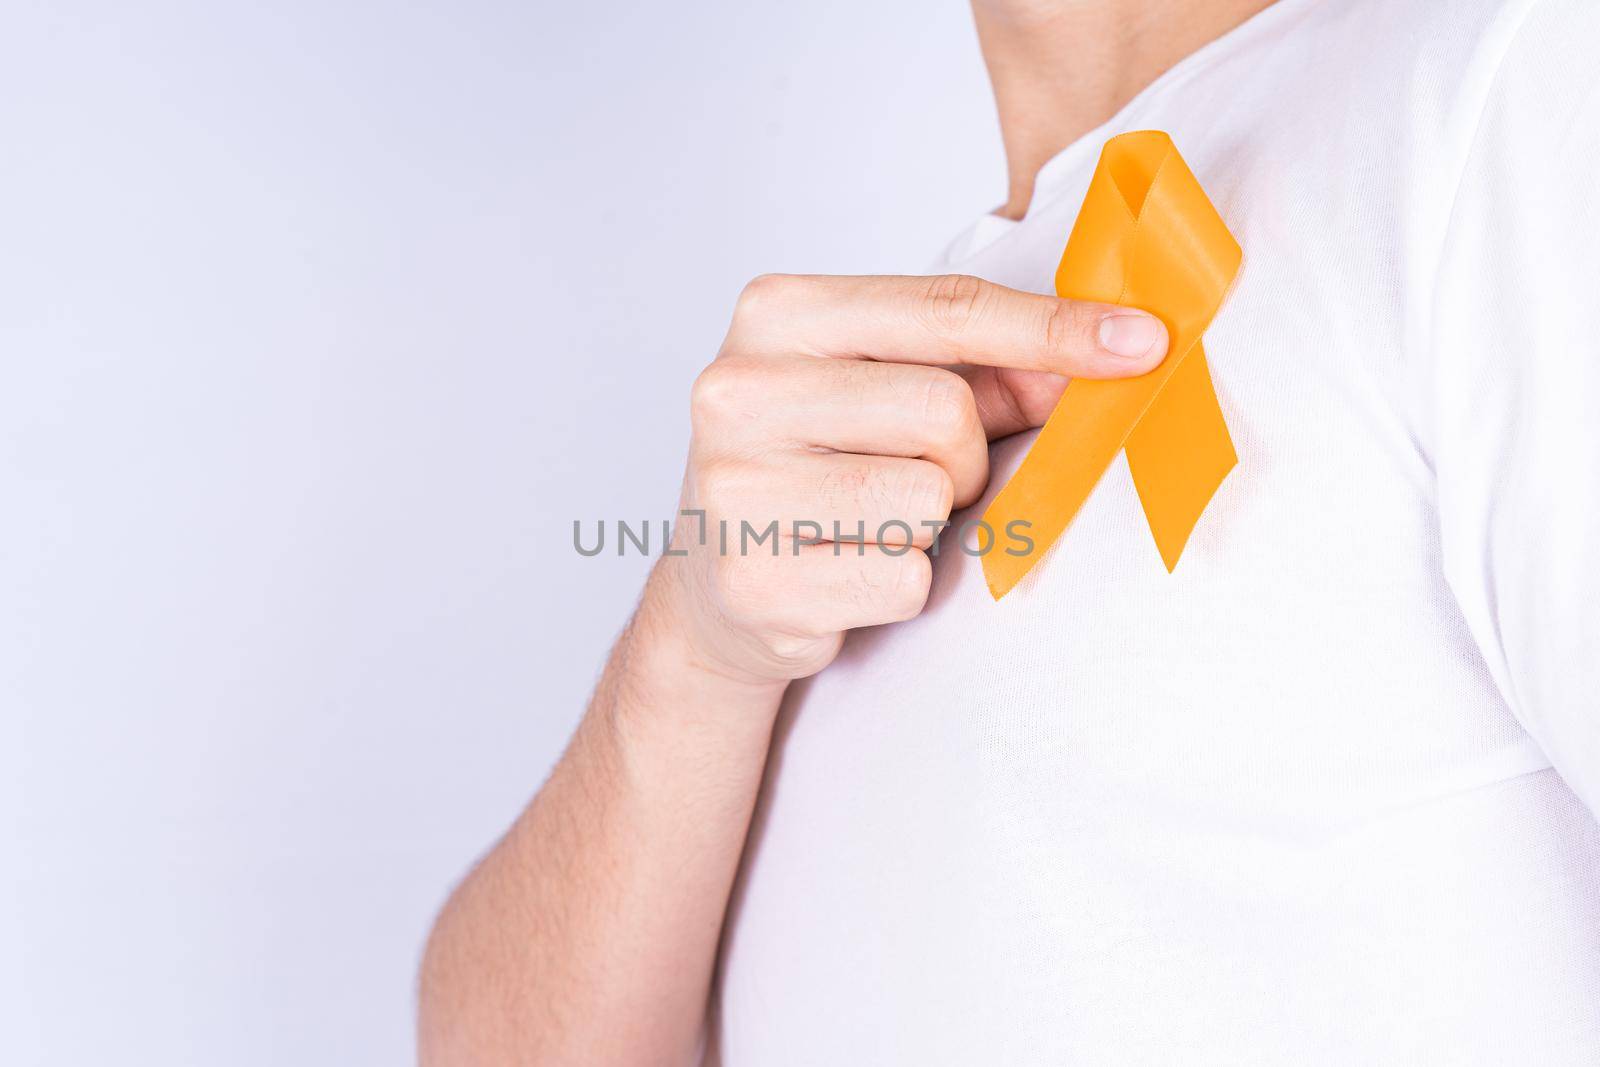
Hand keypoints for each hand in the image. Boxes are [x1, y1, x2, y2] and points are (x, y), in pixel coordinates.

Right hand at [645, 273, 1167, 685]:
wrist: (717, 585)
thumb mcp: (889, 389)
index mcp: (775, 313)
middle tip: (917, 478)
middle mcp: (737, 388)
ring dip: (928, 524)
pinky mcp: (752, 579)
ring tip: (869, 524)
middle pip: (943, 410)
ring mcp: (734, 486)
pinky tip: (846, 574)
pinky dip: (902, 585)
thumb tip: (1115, 352)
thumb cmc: (824, 469)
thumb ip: (990, 366)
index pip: (944, 307)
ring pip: (926, 499)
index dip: (1053, 327)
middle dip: (963, 457)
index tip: (1143, 341)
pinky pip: (903, 579)